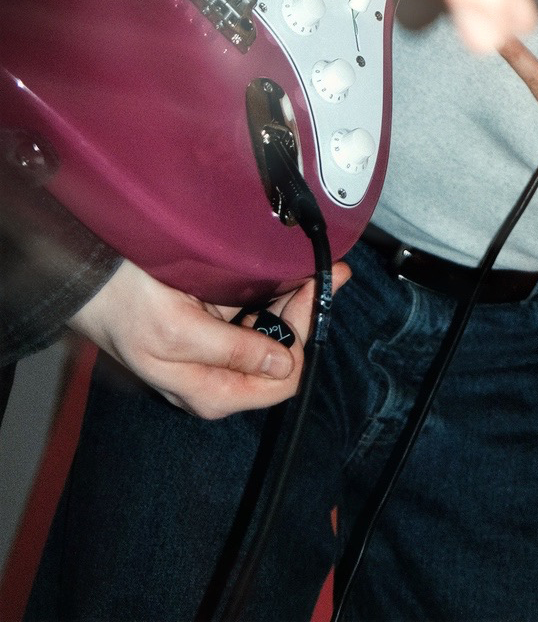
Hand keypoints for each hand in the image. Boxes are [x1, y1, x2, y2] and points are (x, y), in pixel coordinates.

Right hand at [69, 258, 350, 418]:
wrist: (88, 280)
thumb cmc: (123, 305)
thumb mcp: (177, 330)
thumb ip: (230, 352)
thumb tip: (283, 367)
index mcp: (212, 392)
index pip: (283, 378)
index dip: (304, 335)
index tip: (314, 291)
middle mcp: (219, 378)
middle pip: (283, 354)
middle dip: (306, 312)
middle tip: (328, 271)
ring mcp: (217, 352)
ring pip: (273, 331)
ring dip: (294, 299)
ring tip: (315, 266)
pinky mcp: (213, 326)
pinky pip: (255, 314)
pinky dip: (274, 292)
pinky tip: (285, 270)